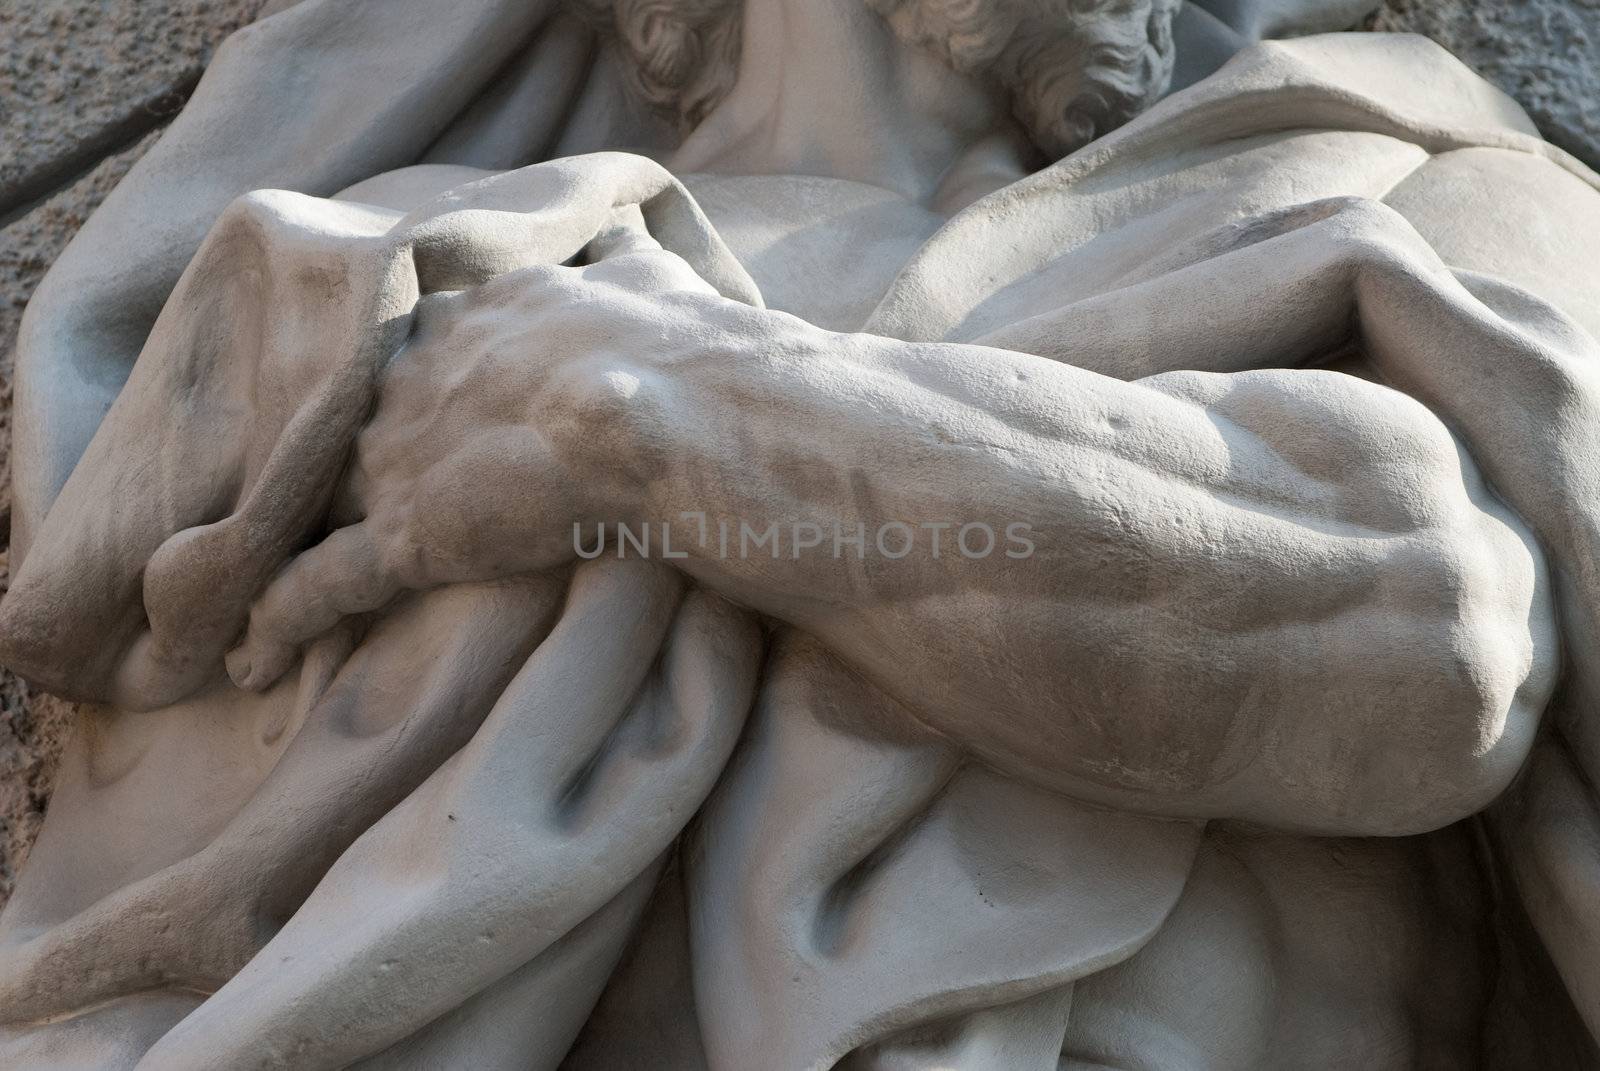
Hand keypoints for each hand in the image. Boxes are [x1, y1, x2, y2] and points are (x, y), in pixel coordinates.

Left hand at [227, 237, 729, 690]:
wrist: (665, 406)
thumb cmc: (673, 347)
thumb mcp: (650, 278)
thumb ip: (622, 260)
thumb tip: (628, 234)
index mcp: (473, 316)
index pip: (416, 342)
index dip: (412, 377)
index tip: (409, 401)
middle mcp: (417, 378)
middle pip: (353, 417)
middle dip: (338, 455)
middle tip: (318, 494)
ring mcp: (401, 457)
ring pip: (319, 498)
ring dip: (291, 538)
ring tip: (253, 576)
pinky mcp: (406, 535)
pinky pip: (320, 585)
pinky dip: (281, 621)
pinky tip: (252, 658)